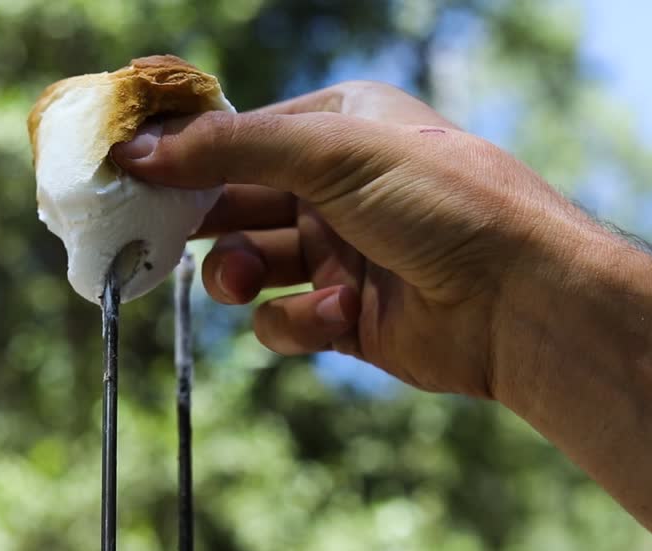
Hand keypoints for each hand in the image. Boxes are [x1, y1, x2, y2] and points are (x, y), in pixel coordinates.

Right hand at [112, 81, 583, 398]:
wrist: (520, 298)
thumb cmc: (441, 200)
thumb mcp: (332, 151)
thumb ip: (231, 149)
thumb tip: (140, 149)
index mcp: (339, 127)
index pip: (240, 136)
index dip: (185, 156)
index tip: (131, 172)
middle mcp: (336, 189)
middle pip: (235, 203)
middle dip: (201, 222)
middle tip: (155, 235)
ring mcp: (341, 254)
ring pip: (249, 267)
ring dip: (238, 277)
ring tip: (243, 283)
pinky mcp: (346, 318)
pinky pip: (285, 322)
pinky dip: (298, 323)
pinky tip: (336, 315)